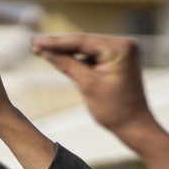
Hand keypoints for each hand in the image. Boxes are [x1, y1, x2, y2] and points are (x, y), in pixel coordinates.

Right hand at [31, 34, 153, 131]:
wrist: (135, 126)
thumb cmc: (115, 110)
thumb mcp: (87, 86)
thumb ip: (67, 65)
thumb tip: (45, 52)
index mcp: (120, 48)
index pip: (81, 41)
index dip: (56, 42)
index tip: (35, 42)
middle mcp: (124, 44)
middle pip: (84, 42)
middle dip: (59, 46)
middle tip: (34, 45)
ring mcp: (122, 51)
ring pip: (86, 49)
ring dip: (65, 52)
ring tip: (40, 50)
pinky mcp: (118, 59)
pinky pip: (93, 56)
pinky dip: (77, 59)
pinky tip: (57, 58)